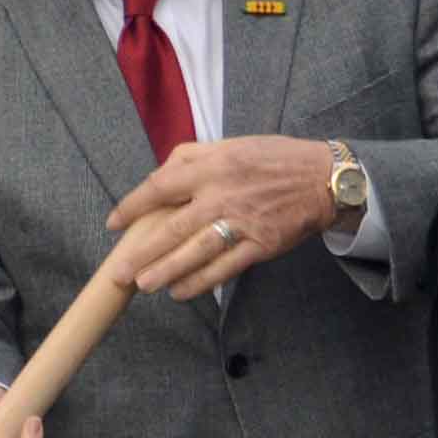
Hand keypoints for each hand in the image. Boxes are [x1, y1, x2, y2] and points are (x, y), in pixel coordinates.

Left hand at [110, 134, 345, 300]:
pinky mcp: (260, 245)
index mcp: (213, 166)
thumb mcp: (232, 144)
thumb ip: (192, 155)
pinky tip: (181, 292)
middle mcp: (223, 195)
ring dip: (166, 272)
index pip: (161, 187)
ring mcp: (242, 222)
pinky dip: (201, 282)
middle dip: (142, 253)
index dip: (132, 207)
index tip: (113, 223)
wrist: (324, 178)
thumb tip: (159, 174)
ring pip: (196, 253)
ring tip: (144, 285)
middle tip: (119, 273)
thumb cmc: (275, 159)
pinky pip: (224, 268)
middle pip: (173, 229)